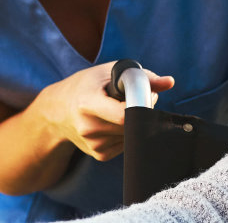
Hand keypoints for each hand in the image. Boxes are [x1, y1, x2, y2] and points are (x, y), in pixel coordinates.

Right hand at [31, 61, 174, 160]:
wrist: (57, 111)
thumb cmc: (86, 85)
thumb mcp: (108, 72)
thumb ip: (141, 77)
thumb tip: (169, 82)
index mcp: (87, 103)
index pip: (124, 115)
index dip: (142, 106)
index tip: (147, 96)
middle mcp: (88, 127)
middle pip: (133, 125)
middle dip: (144, 111)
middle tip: (140, 98)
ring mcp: (94, 144)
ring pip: (133, 135)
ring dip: (136, 122)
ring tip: (121, 108)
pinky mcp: (99, 155)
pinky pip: (127, 144)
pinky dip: (128, 132)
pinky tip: (114, 123)